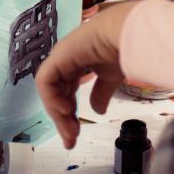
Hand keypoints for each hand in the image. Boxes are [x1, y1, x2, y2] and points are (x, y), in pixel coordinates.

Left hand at [36, 0, 136, 148]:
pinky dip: (52, 98)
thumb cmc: (122, 49)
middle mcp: (65, 60)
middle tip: (70, 140)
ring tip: (71, 131)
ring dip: (58, 114)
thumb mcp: (111, 78)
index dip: (68, 115)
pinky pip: (46, 82)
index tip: (74, 136)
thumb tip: (97, 111)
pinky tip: (66, 111)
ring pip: (50, 91)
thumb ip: (100, 93)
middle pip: (56, 94)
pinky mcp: (58, 57)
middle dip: (62, 120)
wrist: (127, 33)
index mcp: (77, 63)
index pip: (66, 92)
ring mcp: (60, 57)